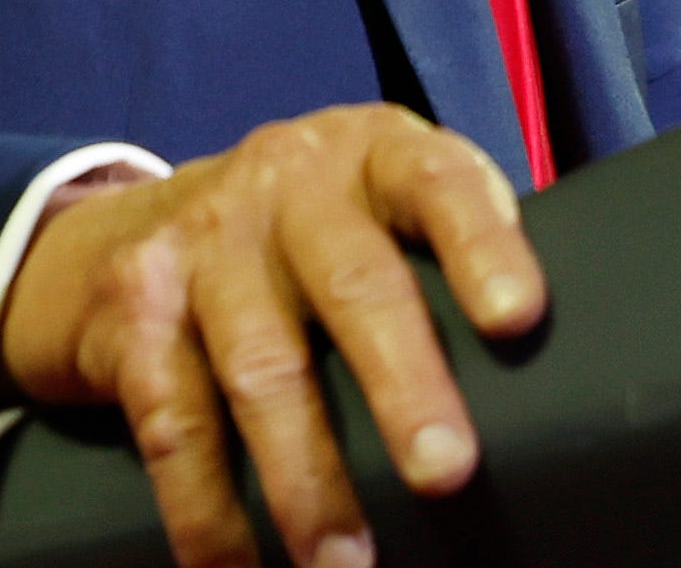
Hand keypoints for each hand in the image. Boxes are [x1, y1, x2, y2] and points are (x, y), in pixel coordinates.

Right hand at [0, 104, 544, 567]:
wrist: (123, 231)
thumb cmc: (300, 243)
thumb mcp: (371, 214)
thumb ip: (441, 260)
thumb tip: (557, 378)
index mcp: (369, 155)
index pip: (438, 183)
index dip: (482, 244)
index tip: (519, 319)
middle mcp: (285, 183)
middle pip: (353, 282)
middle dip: (403, 382)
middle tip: (447, 470)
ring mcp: (203, 243)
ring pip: (264, 367)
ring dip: (308, 479)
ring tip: (346, 564)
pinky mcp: (134, 312)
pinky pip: (174, 424)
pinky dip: (208, 510)